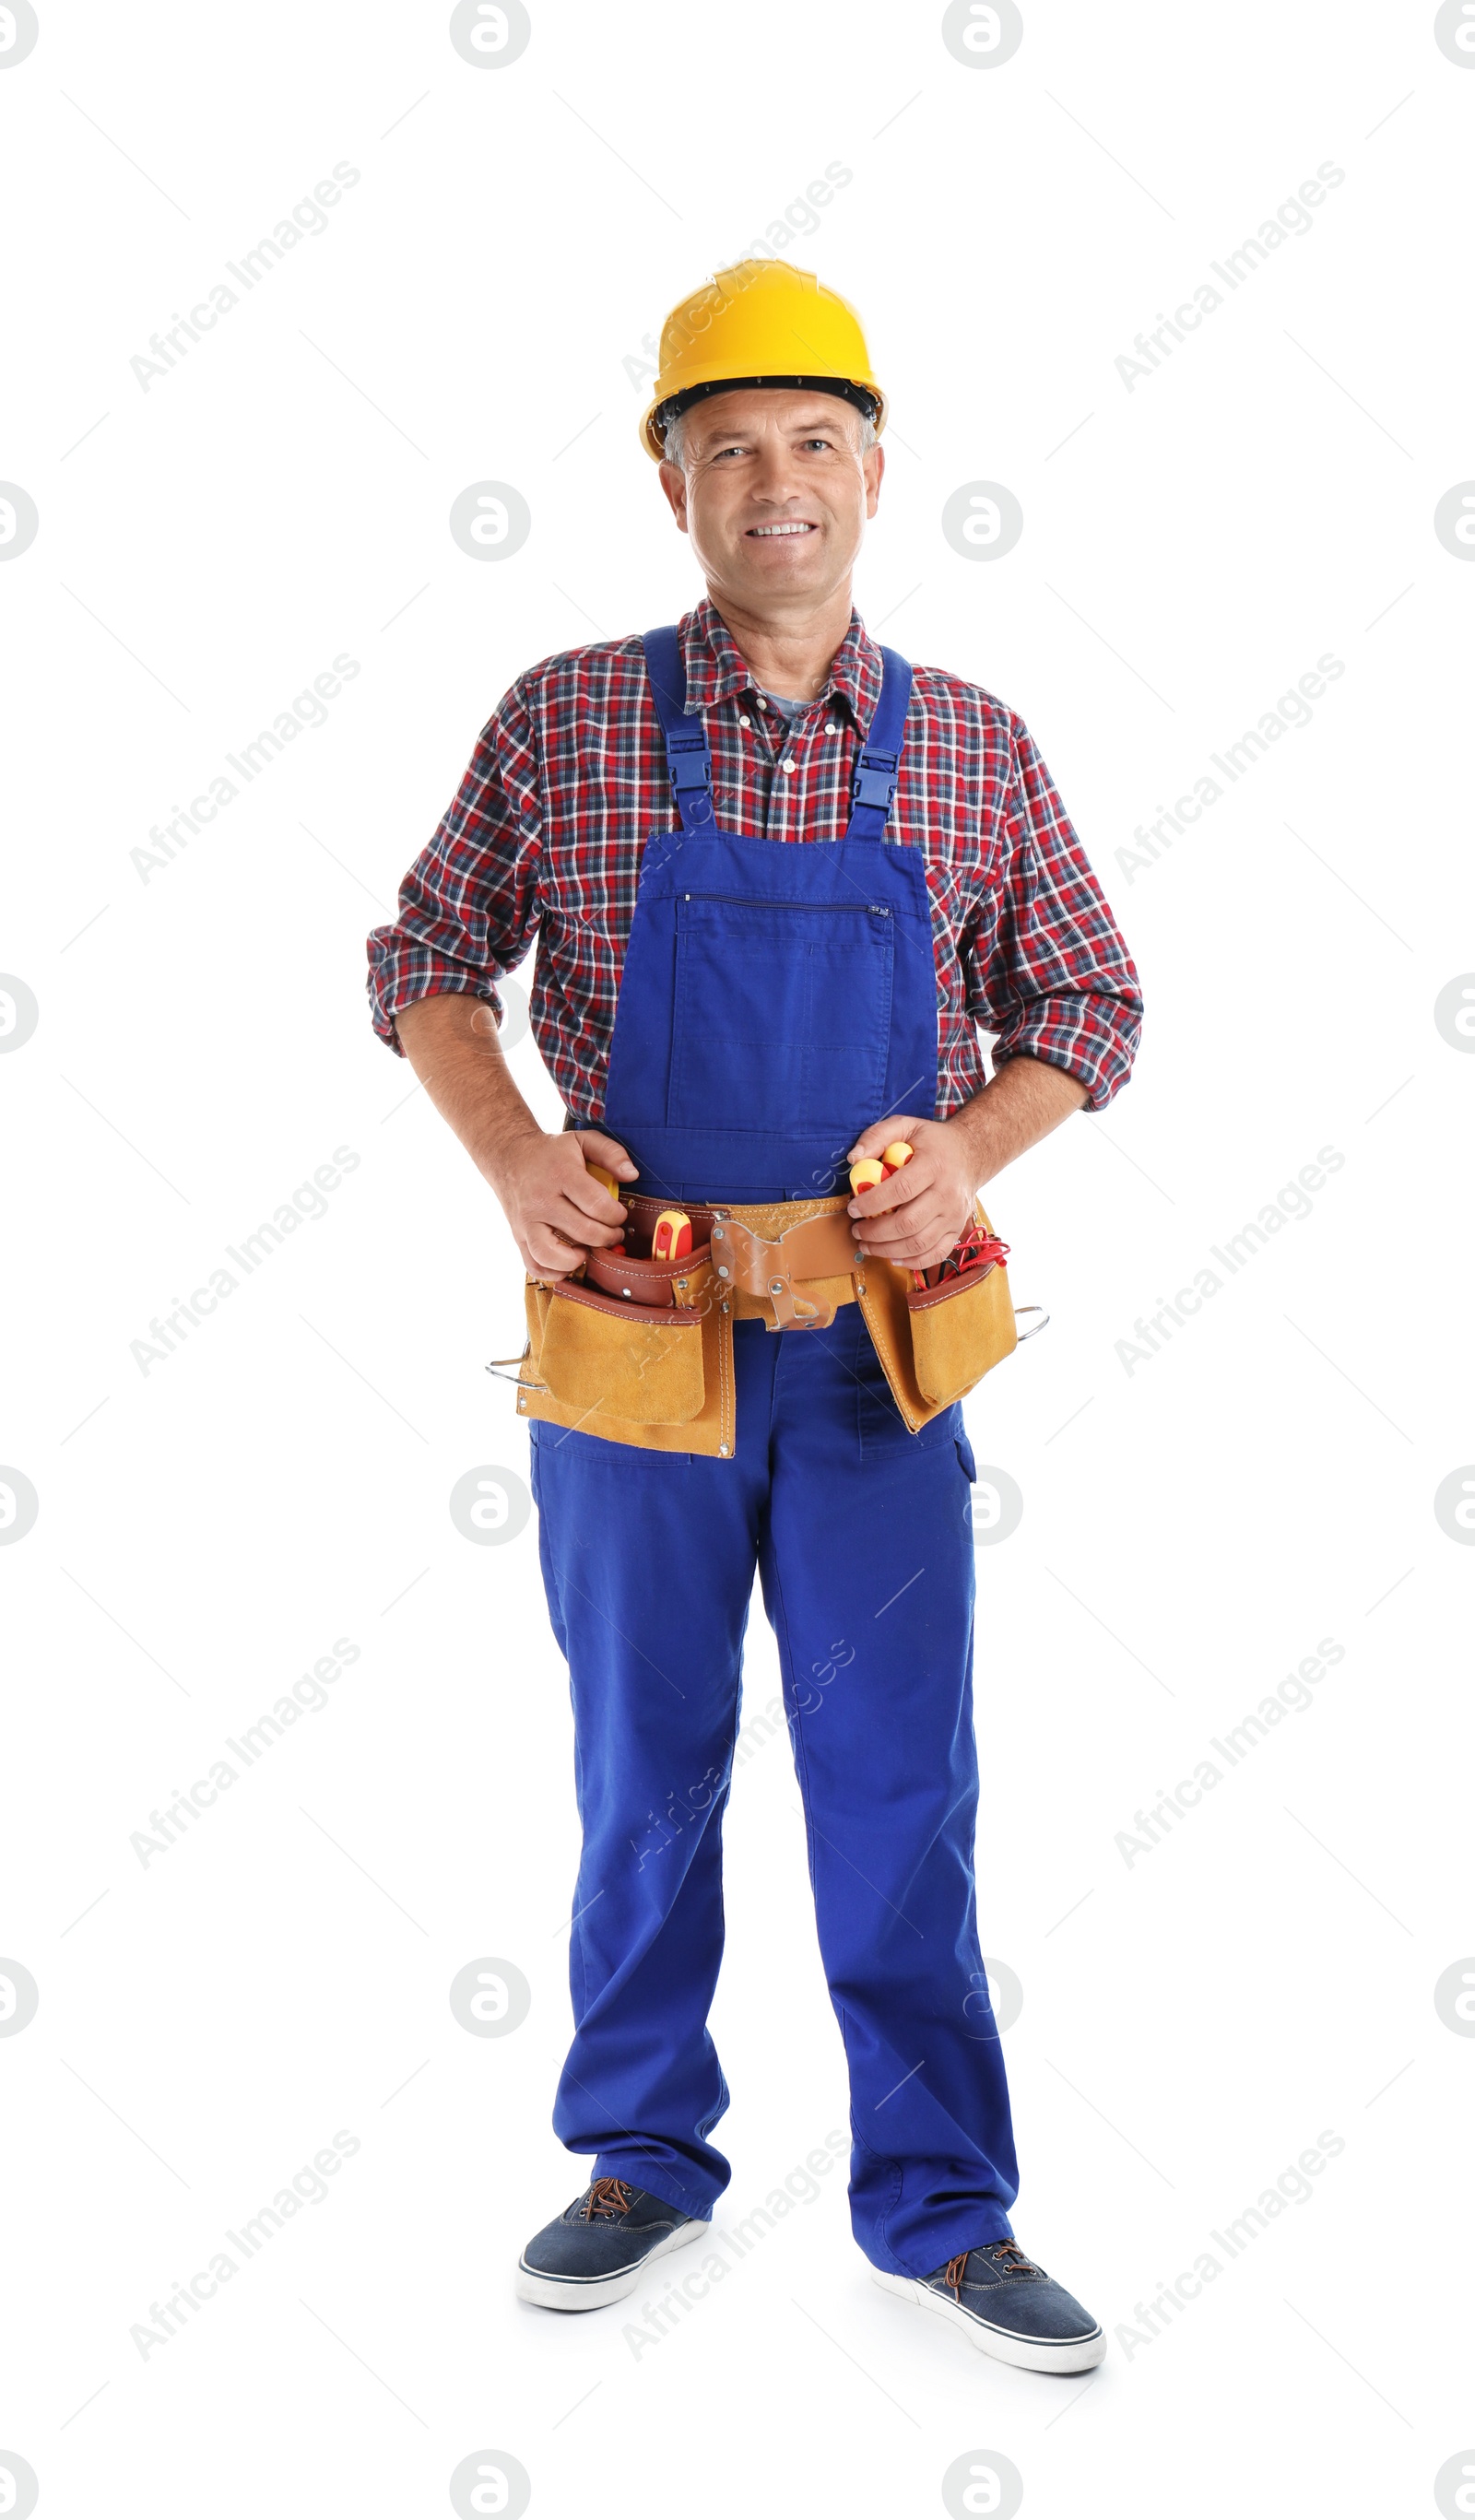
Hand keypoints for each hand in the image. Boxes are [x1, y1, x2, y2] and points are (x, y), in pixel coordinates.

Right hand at [487, 1126, 636, 1281]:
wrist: (509, 1155)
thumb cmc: (551, 1152)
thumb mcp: (582, 1140)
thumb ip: (611, 1153)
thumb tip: (632, 1175)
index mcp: (561, 1175)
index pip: (596, 1204)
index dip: (616, 1215)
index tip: (619, 1214)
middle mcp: (541, 1200)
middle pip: (583, 1231)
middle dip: (608, 1237)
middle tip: (613, 1233)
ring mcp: (527, 1221)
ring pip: (552, 1255)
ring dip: (579, 1259)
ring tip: (588, 1249)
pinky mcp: (519, 1236)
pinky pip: (534, 1266)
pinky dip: (555, 1272)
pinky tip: (569, 1260)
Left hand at [845, 1113, 978, 1273]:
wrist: (971, 1154)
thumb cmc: (932, 1142)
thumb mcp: (906, 1126)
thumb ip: (877, 1136)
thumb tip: (853, 1159)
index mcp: (934, 1165)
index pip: (900, 1190)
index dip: (872, 1203)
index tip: (853, 1208)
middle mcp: (947, 1193)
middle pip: (908, 1223)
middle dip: (875, 1232)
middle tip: (856, 1230)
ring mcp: (954, 1215)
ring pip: (919, 1243)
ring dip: (887, 1249)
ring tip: (866, 1244)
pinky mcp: (957, 1229)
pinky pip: (935, 1254)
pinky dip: (912, 1262)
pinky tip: (892, 1256)